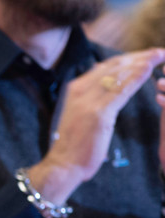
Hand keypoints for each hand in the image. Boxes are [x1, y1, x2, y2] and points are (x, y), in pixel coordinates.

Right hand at [30, 49, 164, 202]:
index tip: (144, 56)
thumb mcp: (78, 115)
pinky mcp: (99, 113)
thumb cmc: (72, 145)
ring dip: (143, 62)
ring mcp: (88, 101)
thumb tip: (105, 89)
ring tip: (160, 55)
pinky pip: (122, 89)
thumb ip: (89, 100)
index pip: (105, 67)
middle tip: (158, 51)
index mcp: (75, 90)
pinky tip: (151, 67)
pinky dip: (138, 76)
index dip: (127, 59)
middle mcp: (80, 90)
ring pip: (120, 74)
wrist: (62, 165)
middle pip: (114, 65)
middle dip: (138, 56)